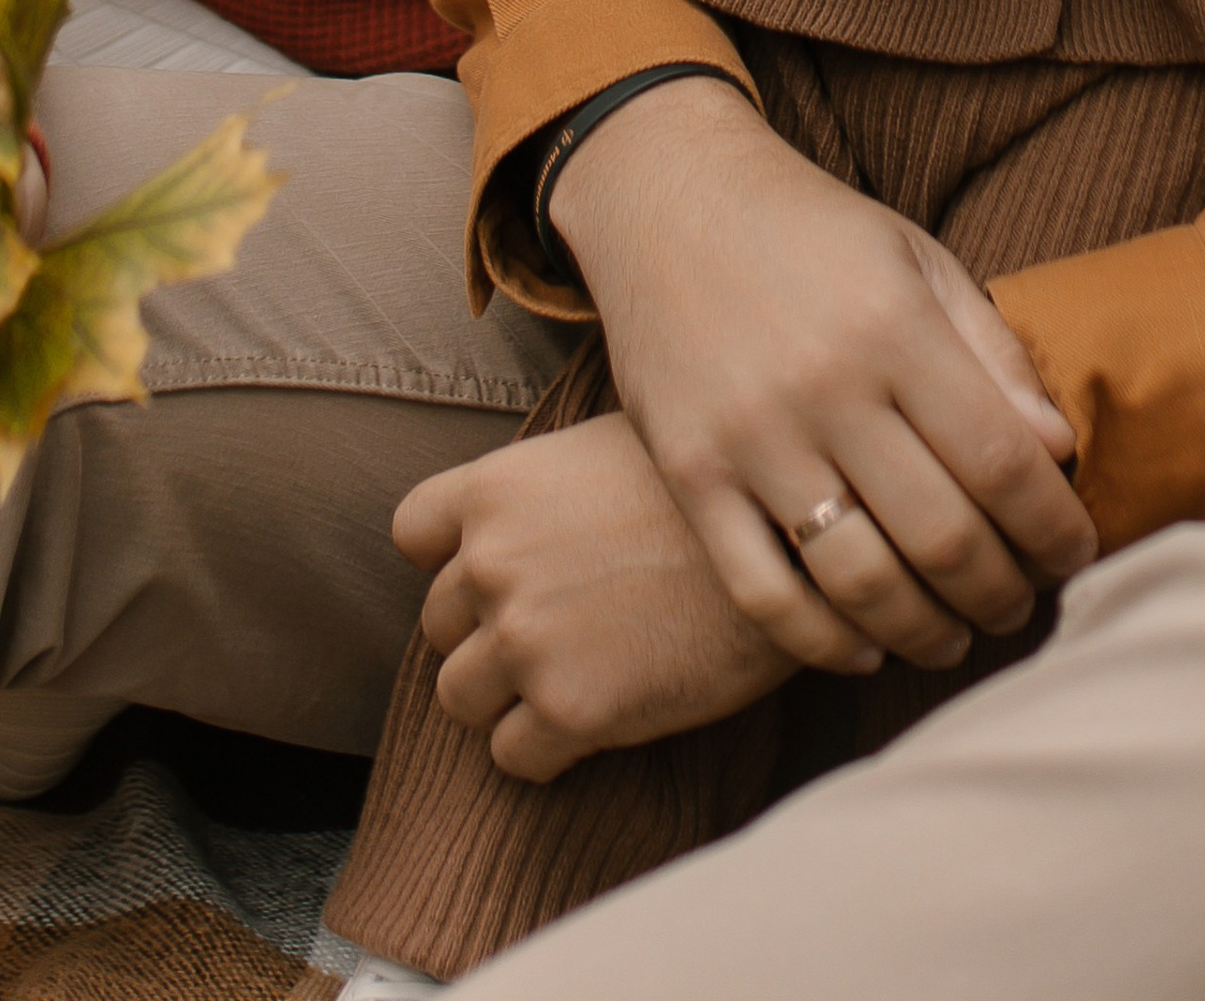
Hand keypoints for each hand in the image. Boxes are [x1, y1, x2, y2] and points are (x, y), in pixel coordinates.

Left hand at [394, 412, 791, 780]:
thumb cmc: (714, 484)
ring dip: (507, 696)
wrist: (792, 543)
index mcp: (497, 489)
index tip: (498, 566)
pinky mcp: (566, 712)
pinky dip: (545, 748)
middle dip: (487, 630)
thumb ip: (546, 487)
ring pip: (461, 697)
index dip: (451, 554)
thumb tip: (535, 515)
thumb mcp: (610, 446)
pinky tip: (600, 717)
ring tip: (574, 677)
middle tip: (558, 628)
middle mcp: (492, 564)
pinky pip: (512, 757)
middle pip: (440, 623)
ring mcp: (524, 640)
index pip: (413, 532)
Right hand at [549, 78, 1095, 680]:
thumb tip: (1059, 454)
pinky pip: (764, 592)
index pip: (1003, 461)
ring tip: (956, 636)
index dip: (1053, 527)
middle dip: (1001, 590)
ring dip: (925, 631)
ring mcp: (750, 437)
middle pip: (941, 534)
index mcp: (896, 326)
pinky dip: (824, 642)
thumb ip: (993, 356)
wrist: (671, 201)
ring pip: (859, 580)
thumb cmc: (815, 233)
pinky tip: (866, 647)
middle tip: (1022, 603)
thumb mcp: (919, 260)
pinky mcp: (689, 475)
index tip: (1074, 554)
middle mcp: (826, 386)